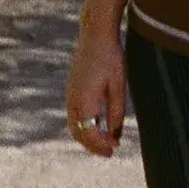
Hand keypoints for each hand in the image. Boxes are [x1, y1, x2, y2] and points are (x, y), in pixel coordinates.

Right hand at [64, 24, 125, 156]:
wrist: (95, 35)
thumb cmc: (111, 57)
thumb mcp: (118, 85)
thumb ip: (116, 111)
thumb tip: (115, 134)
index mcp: (84, 100)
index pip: (88, 132)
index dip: (100, 144)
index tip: (114, 149)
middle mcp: (72, 101)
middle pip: (78, 132)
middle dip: (93, 145)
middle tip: (110, 152)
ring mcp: (70, 95)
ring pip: (75, 125)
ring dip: (88, 136)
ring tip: (106, 142)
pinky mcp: (72, 90)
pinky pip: (75, 115)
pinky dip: (84, 125)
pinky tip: (99, 126)